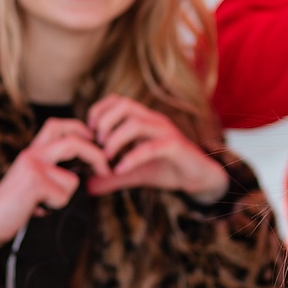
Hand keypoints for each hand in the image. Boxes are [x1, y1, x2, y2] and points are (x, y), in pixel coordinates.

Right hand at [0, 118, 109, 262]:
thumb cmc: (12, 206)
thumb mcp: (33, 182)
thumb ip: (52, 172)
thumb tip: (83, 172)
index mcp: (32, 151)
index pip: (58, 125)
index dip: (80, 129)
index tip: (95, 142)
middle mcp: (32, 153)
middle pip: (73, 141)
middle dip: (96, 155)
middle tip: (106, 169)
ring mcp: (33, 166)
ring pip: (72, 179)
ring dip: (64, 197)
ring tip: (42, 203)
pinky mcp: (35, 181)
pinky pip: (64, 195)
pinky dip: (55, 206)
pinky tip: (37, 209)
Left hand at [85, 95, 229, 202]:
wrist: (199, 179)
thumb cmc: (167, 170)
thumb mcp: (135, 174)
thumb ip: (113, 178)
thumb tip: (89, 186)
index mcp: (144, 119)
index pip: (118, 101)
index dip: (99, 111)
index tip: (89, 133)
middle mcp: (154, 120)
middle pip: (125, 104)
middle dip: (104, 121)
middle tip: (96, 144)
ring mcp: (166, 131)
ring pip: (136, 122)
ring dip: (115, 138)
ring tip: (106, 157)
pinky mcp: (175, 146)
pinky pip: (150, 147)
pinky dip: (132, 158)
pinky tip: (120, 170)